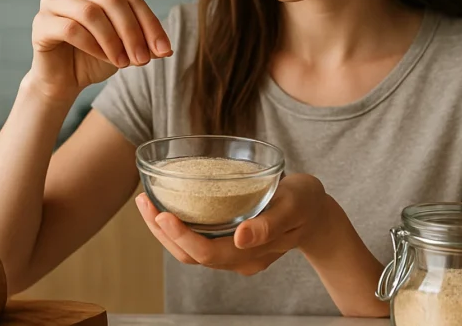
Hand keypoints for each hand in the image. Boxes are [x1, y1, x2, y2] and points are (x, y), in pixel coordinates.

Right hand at [28, 0, 172, 102]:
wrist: (65, 79)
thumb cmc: (96, 57)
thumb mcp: (127, 48)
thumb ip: (145, 43)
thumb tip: (165, 49)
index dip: (151, 24)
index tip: (164, 50)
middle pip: (112, 0)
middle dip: (133, 32)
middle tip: (144, 60)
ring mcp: (54, 0)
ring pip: (90, 12)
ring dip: (113, 41)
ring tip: (124, 63)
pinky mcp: (41, 22)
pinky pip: (70, 29)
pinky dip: (93, 46)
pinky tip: (104, 59)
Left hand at [135, 174, 332, 275]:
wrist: (318, 213)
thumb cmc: (307, 203)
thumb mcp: (294, 206)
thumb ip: (270, 223)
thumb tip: (242, 237)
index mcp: (252, 254)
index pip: (207, 253)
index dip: (181, 236)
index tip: (162, 213)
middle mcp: (238, 259)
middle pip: (190, 255)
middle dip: (162, 232)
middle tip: (144, 202)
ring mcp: (233, 253)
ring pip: (190, 251)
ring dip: (164, 230)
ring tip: (146, 203)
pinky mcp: (229, 242)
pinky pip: (197, 240)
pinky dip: (177, 226)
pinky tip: (166, 206)